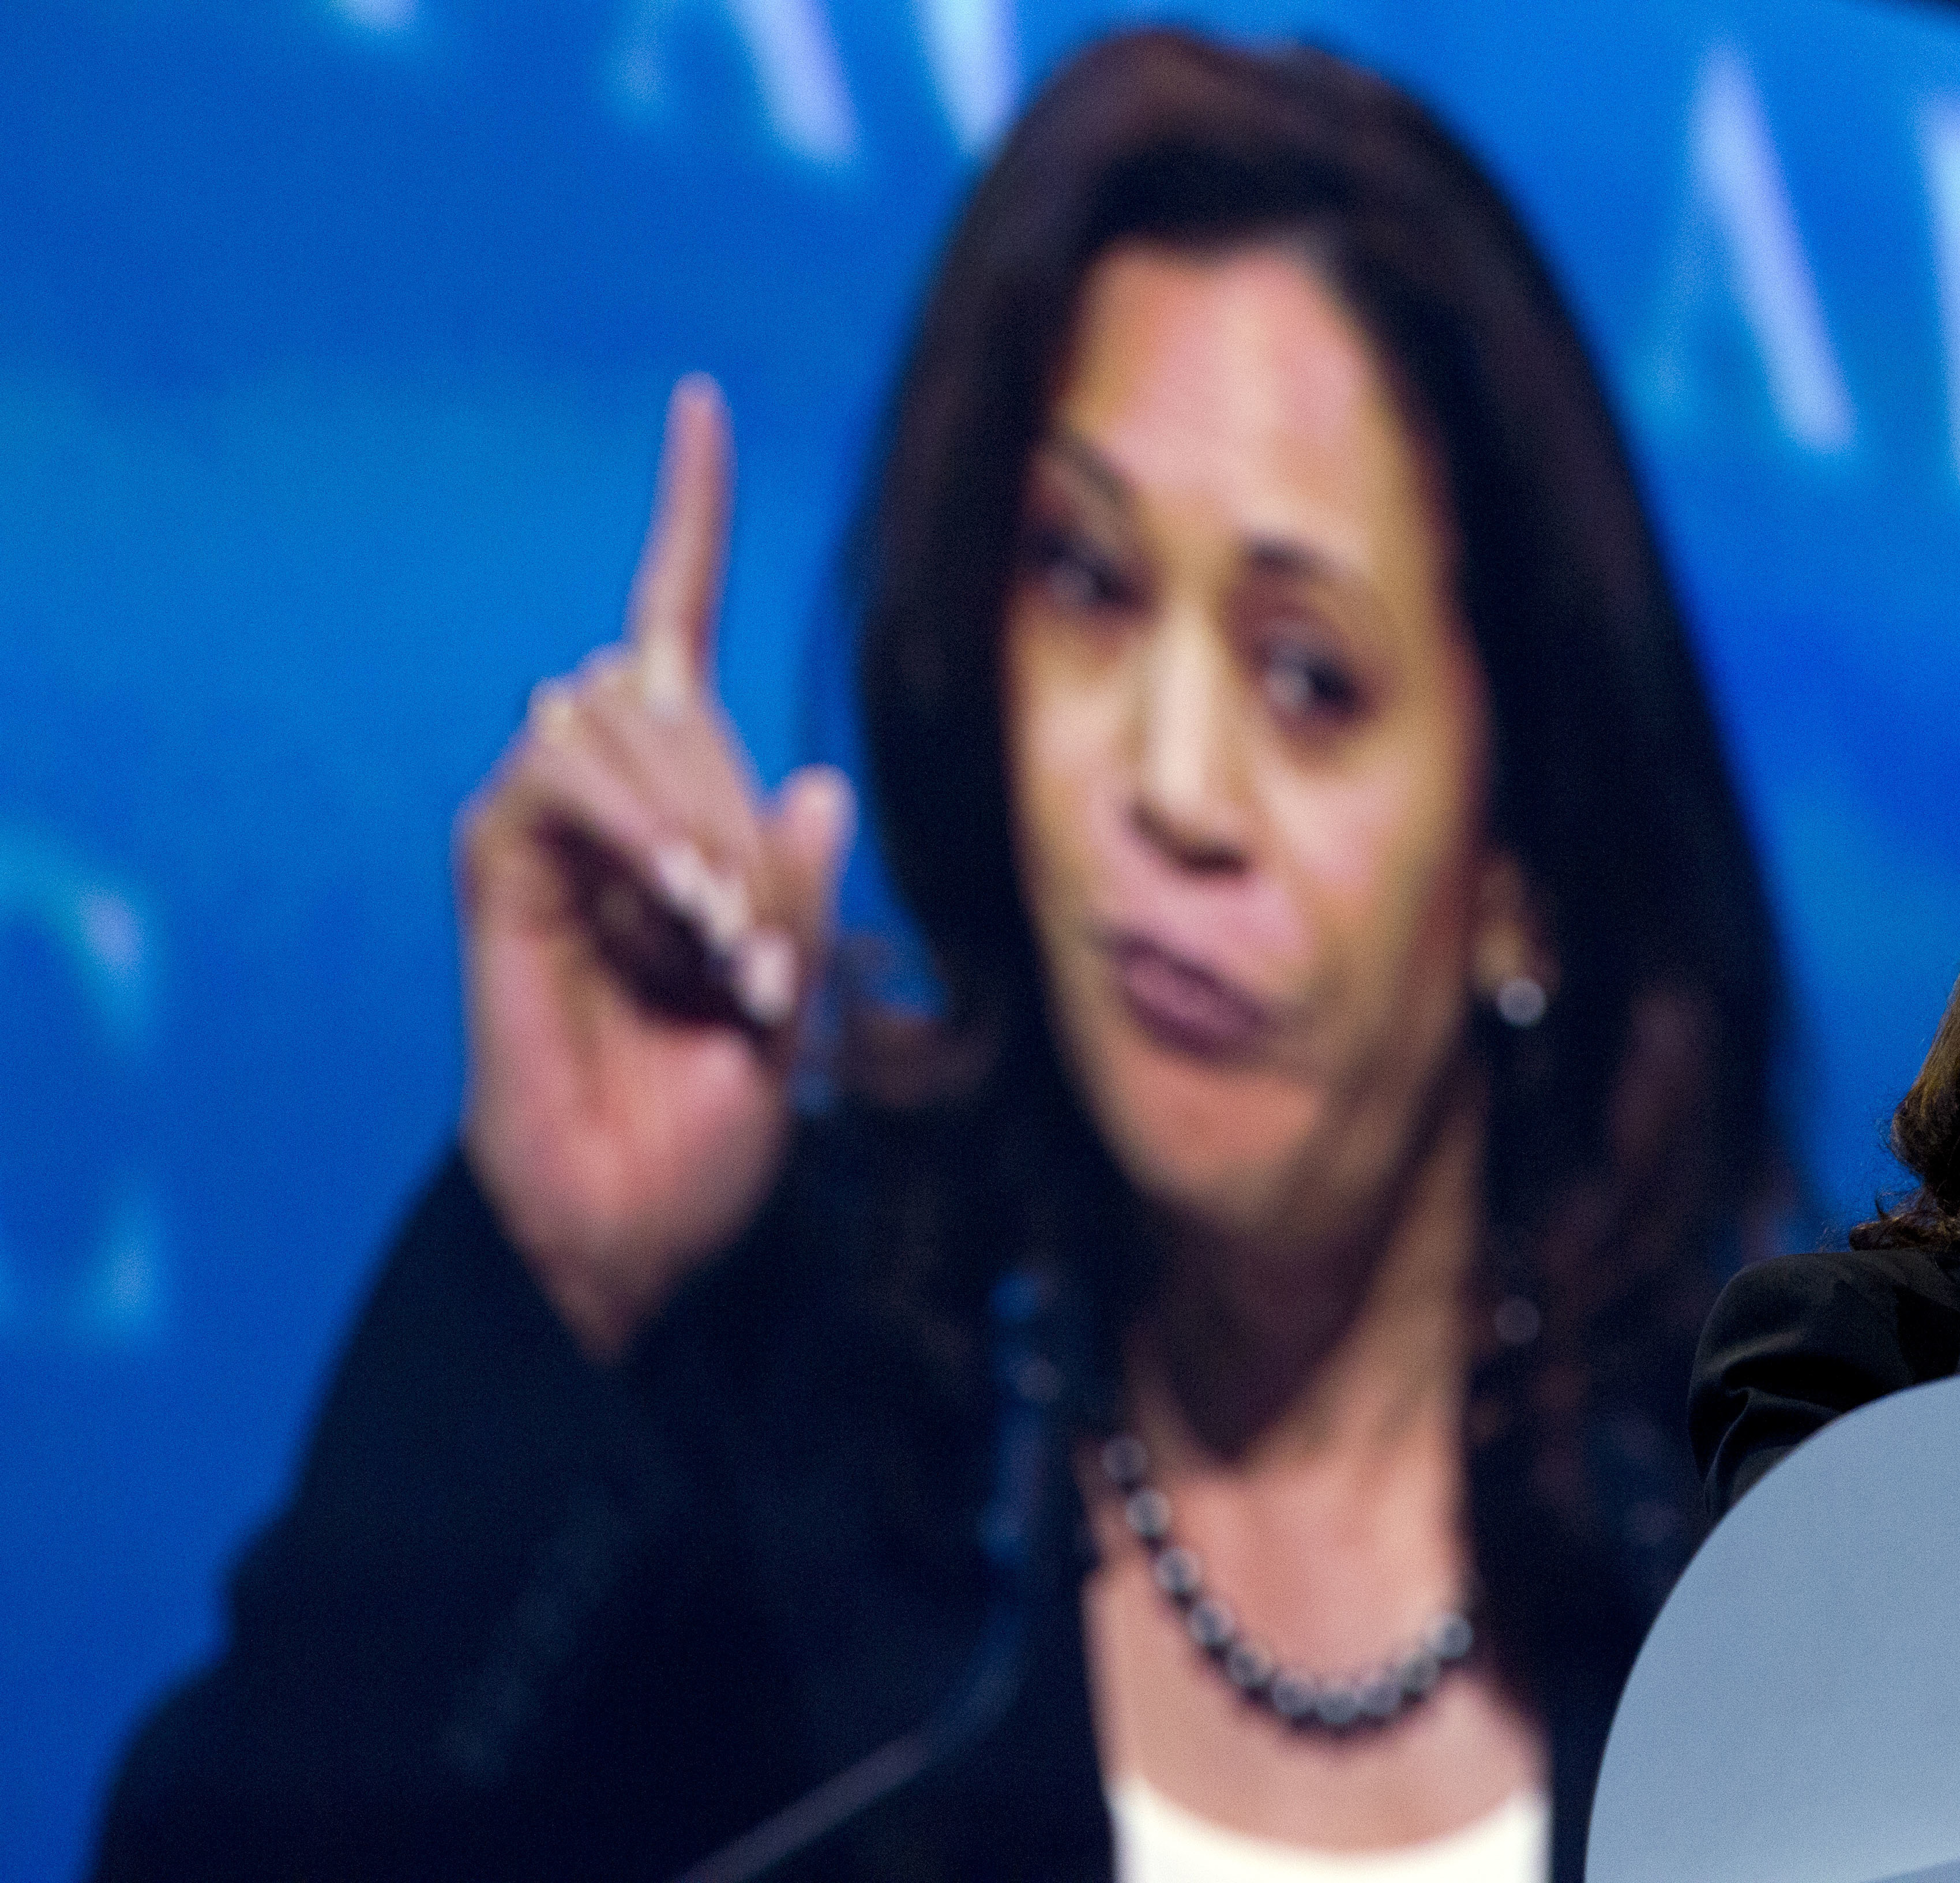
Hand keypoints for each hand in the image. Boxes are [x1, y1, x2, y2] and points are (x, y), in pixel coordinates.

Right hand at [457, 377, 854, 1359]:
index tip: (701, 405)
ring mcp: (548, 825)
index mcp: (692, 809)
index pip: (675, 624)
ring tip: (726, 947)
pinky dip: (635, 829)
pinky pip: (557, 772)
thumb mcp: (800, 1003)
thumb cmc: (716, 1125)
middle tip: (770, 952)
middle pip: (672, 689)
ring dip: (695, 826)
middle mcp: (616, 798)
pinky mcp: (495, 860)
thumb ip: (806, 894)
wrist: (630, 1222)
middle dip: (743, 811)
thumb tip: (819, 782)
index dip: (687, 513)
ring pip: (619, 720)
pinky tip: (677, 913)